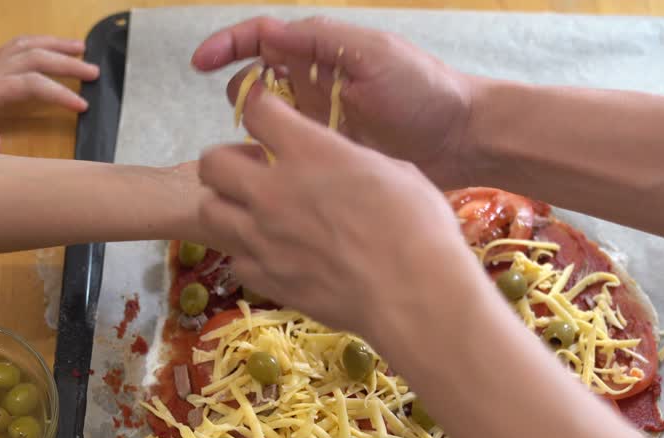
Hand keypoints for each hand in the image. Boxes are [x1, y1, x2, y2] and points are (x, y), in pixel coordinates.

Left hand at [0, 36, 98, 151]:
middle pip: (37, 58)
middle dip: (68, 64)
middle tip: (96, 73)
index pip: (32, 84)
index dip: (59, 93)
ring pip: (27, 46)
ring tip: (80, 49)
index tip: (82, 105)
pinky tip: (42, 50)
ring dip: (55, 46)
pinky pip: (15, 46)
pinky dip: (37, 44)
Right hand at [193, 16, 474, 186]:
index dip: (226, 46)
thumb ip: (322, 42)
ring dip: (253, 133)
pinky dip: (271, 163)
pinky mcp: (327, 157)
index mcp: (322, 51)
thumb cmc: (424, 89)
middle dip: (241, 96)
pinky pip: (286, 157)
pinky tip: (270, 177)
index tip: (199, 64)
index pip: (260, 39)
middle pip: (254, 83)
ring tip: (262, 151)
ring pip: (264, 124)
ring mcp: (318, 123)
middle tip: (253, 119)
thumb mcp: (374, 55)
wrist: (464, 138)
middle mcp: (313, 84)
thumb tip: (268, 34)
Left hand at [197, 86, 486, 352]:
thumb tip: (338, 163)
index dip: (260, 110)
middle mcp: (273, 190)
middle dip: (227, 162)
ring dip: (227, 207)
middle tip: (251, 173)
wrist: (413, 295)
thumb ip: (347, 160)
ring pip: (209, 210)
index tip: (269, 119)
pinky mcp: (265, 277)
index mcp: (309, 153)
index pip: (256, 111)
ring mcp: (262, 237)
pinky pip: (235, 258)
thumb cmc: (419, 227)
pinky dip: (248, 254)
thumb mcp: (391, 170)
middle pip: (212, 162)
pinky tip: (273, 256)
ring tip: (254, 215)